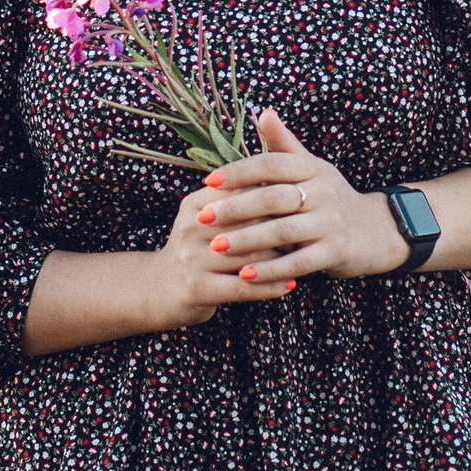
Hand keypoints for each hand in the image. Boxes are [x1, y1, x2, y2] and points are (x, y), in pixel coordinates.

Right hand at [145, 174, 298, 327]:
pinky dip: (269, 286)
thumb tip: (287, 182)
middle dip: (283, 228)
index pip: (243, 192)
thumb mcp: (208, 218)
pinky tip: (289, 285)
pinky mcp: (196, 288)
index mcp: (197, 203)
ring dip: (282, 260)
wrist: (160, 288)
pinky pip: (243, 287)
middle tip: (310, 231)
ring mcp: (192, 259)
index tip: (302, 201)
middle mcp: (192, 227)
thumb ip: (238, 199)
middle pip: (249, 223)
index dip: (275, 196)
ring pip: (250, 256)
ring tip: (305, 258)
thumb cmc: (199, 249)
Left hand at [194, 110, 411, 280]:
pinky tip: (244, 275)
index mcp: (312, 168)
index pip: (271, 164)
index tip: (208, 182)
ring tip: (216, 247)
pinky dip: (269, 270)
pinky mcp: (335, 251)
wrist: (374, 231)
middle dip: (235, 208)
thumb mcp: (311, 168)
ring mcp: (331, 222)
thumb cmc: (330, 197)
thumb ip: (284, 144)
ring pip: (282, 231)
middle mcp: (324, 191)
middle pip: (272, 198)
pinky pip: (297, 262)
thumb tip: (263, 112)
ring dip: (246, 240)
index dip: (239, 171)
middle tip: (202, 217)